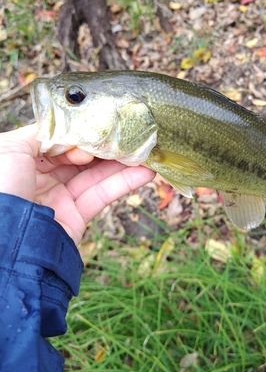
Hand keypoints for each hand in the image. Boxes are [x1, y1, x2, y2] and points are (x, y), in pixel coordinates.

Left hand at [0, 124, 154, 244]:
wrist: (5, 242)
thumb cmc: (1, 189)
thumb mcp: (10, 149)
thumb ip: (41, 133)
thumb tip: (71, 130)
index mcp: (25, 161)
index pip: (59, 142)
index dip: (78, 135)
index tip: (95, 129)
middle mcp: (42, 178)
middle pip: (80, 157)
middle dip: (104, 146)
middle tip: (128, 135)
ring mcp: (60, 198)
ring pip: (95, 175)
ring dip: (121, 163)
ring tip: (145, 151)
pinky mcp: (76, 217)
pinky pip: (102, 196)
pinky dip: (124, 183)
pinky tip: (145, 172)